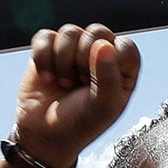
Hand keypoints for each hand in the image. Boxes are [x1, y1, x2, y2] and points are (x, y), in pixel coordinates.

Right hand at [14, 24, 139, 167]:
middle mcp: (100, 54)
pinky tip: (47, 77)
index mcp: (122, 68)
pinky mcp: (48, 49)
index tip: (98, 85)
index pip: (125, 46)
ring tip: (63, 84)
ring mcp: (73, 50)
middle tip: (79, 84)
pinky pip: (45, 37)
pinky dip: (43, 58)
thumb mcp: (102, 108)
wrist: (44, 136)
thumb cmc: (80, 124)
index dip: (110, 62)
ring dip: (63, 61)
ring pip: (69, 32)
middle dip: (83, 60)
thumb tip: (103, 44)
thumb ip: (108, 77)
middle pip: (96, 32)